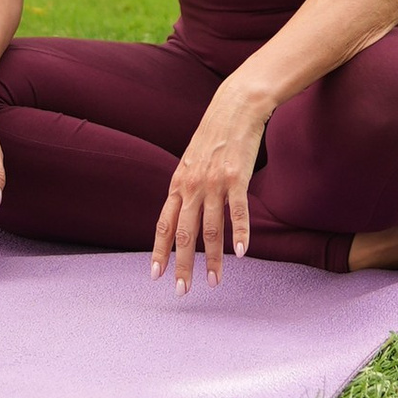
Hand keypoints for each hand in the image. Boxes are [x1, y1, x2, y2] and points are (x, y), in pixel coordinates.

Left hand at [153, 82, 271, 291]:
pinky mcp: (236, 177)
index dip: (158, 251)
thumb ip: (187, 187)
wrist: (236, 106)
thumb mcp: (191, 161)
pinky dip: (240, 232)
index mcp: (178, 184)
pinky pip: (237, 211)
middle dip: (181, 265)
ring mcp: (214, 183)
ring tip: (214, 282)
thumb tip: (184, 213)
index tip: (155, 275)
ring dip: (212, 259)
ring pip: (211, 229)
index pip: (164, 225)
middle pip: (184, 234)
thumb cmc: (215, 134)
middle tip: (181, 291)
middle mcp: (192, 186)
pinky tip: (242, 252)